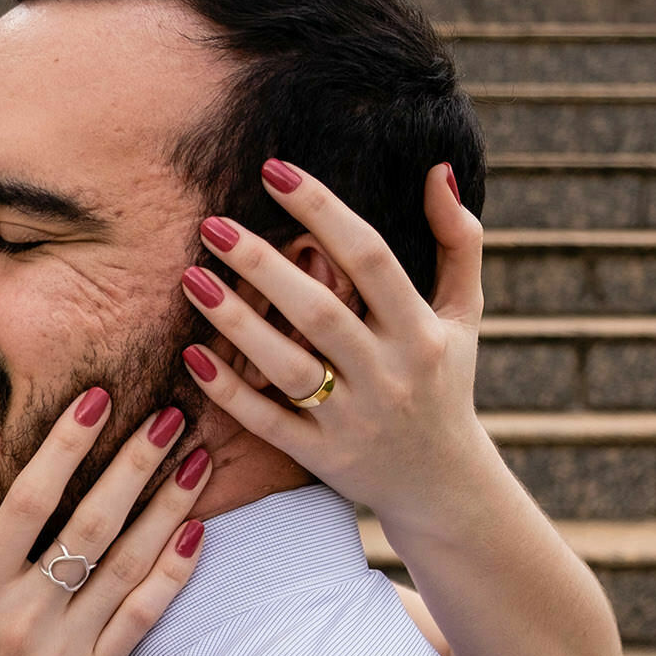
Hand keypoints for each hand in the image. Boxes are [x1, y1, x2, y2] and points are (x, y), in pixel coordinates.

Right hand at [0, 389, 208, 655]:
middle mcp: (22, 615)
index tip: (96, 400)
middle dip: (133, 464)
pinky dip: (173, 572)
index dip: (65, 448)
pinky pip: (143, 615)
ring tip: (198, 459)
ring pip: (126, 564)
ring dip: (167, 507)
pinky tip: (197, 531)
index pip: (27, 502)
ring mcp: (64, 648)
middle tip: (171, 414)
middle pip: (89, 524)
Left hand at [177, 161, 498, 525]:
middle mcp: (389, 373)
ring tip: (190, 278)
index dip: (323, 209)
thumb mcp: (465, 315)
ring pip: (288, 366)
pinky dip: (229, 391)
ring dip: (236, 323)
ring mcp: (353, 418)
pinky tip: (191, 355)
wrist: (444, 486)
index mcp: (422, 331)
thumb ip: (459, 243)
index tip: (273, 169)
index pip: (370, 257)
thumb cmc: (445, 381)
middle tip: (210, 223)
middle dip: (263, 265)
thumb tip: (439, 170)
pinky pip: (267, 422)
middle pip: (320, 311)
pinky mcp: (319, 455)